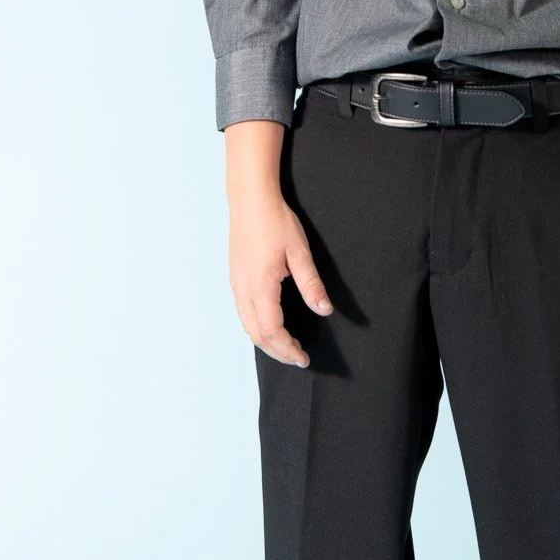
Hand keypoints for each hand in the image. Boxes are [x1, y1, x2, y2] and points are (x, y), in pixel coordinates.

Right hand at [230, 190, 332, 368]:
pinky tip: (269, 326)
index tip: (304, 358)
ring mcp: (236, 285)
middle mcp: (243, 290)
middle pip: (257, 334)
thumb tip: (324, 310)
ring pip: (247, 326)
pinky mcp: (235, 278)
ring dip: (266, 341)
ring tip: (286, 347)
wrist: (250, 200)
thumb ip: (311, 284)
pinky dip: (257, 328)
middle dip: (277, 351)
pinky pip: (243, 313)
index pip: (273, 331)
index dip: (288, 349)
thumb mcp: (299, 253)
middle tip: (297, 359)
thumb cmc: (275, 222)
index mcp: (260, 287)